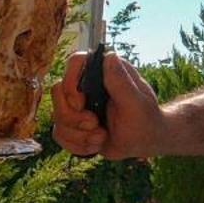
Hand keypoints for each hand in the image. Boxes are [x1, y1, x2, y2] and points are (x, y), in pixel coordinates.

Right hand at [50, 51, 164, 158]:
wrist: (144, 142)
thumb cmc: (146, 119)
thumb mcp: (136, 103)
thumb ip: (121, 82)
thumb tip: (110, 56)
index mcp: (104, 71)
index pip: (75, 62)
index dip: (70, 83)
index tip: (80, 104)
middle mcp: (88, 84)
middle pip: (58, 92)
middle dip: (73, 117)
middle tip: (95, 126)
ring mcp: (79, 104)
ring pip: (57, 116)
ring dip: (78, 135)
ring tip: (101, 138)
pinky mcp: (74, 123)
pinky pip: (60, 134)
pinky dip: (76, 145)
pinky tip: (95, 146)